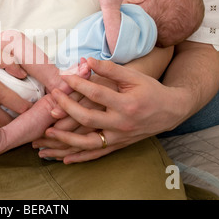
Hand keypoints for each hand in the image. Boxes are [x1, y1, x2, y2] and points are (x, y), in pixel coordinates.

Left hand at [36, 57, 182, 163]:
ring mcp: (120, 138)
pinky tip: (63, 158)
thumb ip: (110, 69)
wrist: (170, 111)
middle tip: (52, 99)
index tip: (63, 77)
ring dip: (66, 140)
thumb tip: (86, 60)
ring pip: (89, 143)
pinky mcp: (118, 146)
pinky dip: (80, 157)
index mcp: (127, 104)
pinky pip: (96, 154)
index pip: (97, 94)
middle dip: (66, 109)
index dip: (78, 84)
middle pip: (88, 119)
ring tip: (48, 134)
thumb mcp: (133, 76)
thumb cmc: (150, 90)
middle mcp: (122, 124)